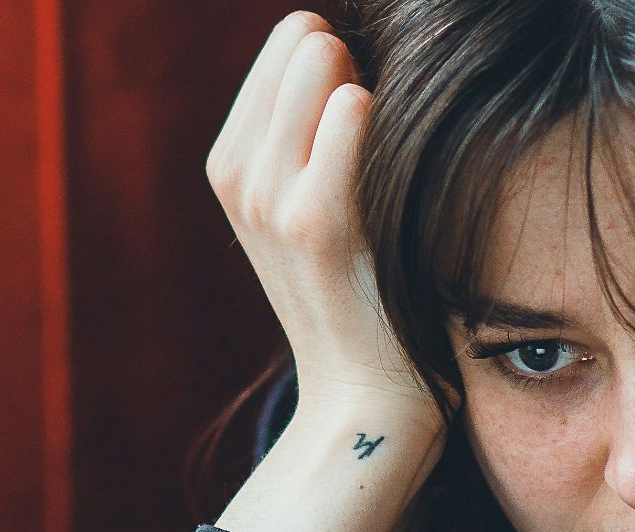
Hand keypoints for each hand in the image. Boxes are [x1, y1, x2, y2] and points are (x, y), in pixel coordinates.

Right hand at [206, 11, 441, 421]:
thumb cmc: (362, 287)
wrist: (364, 392)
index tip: (369, 122)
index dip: (344, 65)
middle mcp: (237, 174)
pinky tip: (405, 175)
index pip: (289, 39)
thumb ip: (311, 126)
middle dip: (357, 66)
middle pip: (304, 36)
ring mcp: (269, 195)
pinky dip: (390, 121)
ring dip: (378, 92)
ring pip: (325, 59)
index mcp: (229, 163)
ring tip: (394, 168)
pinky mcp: (316, 220)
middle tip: (386, 146)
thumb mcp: (306, 206)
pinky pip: (353, 108)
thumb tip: (347, 43)